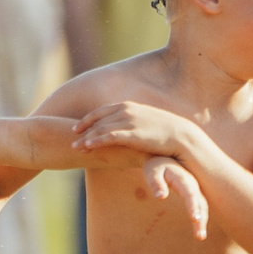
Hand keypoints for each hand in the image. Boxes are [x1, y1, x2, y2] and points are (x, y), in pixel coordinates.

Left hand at [72, 100, 188, 160]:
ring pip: (100, 129)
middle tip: (71, 137)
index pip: (102, 111)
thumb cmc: (166, 131)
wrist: (181, 136)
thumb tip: (129, 130)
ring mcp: (128, 122)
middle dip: (83, 129)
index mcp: (129, 106)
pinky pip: (109, 137)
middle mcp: (126, 111)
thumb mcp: (147, 121)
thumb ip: (135, 122)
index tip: (77, 127)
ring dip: (86, 138)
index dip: (88, 119)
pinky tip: (87, 147)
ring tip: (75, 147)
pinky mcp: (132, 134)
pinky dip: (96, 141)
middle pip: (98, 120)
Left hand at [139, 156, 208, 239]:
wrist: (161, 158)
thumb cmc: (154, 166)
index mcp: (183, 178)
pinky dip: (201, 219)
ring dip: (202, 222)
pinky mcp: (194, 194)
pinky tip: (199, 231)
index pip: (190, 193)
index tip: (194, 219)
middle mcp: (193, 184)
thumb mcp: (151, 172)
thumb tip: (160, 197)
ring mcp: (195, 189)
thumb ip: (156, 183)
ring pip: (202, 207)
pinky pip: (200, 207)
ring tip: (200, 237)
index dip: (193, 206)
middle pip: (200, 203)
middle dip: (201, 219)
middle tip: (200, 236)